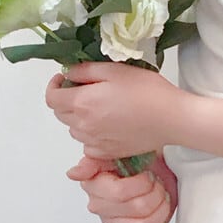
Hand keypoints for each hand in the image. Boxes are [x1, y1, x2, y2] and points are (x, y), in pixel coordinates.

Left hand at [45, 62, 183, 159]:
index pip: (51, 98)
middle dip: (66, 100)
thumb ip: (85, 71)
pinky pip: (88, 143)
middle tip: (85, 89)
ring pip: (74, 129)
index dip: (54, 86)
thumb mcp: (115, 70)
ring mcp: (94, 142)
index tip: (64, 79)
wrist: (171, 119)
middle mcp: (83, 125)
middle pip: (60, 114)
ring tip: (100, 107)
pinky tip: (108, 124)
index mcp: (82, 103)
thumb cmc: (147, 91)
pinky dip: (91, 134)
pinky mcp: (107, 152)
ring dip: (79, 117)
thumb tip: (68, 74)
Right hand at [67, 154, 177, 222]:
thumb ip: (91, 161)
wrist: (152, 166)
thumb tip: (74, 173)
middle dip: (155, 195)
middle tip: (157, 185)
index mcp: (95, 186)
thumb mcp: (114, 150)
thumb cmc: (136, 158)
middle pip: (136, 209)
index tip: (149, 175)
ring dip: (158, 212)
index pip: (120, 194)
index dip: (142, 185)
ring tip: (160, 199)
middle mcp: (101, 207)